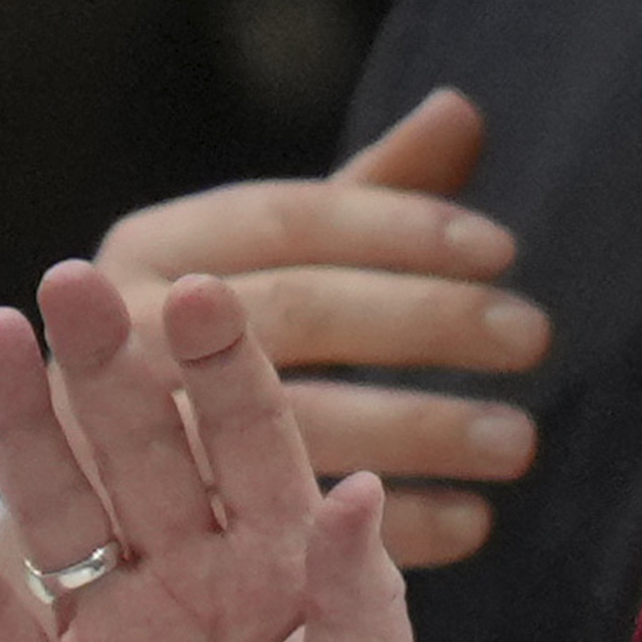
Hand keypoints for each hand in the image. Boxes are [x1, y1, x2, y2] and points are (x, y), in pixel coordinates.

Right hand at [0, 261, 472, 641]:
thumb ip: (360, 600)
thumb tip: (357, 487)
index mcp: (288, 566)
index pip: (252, 446)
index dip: (229, 373)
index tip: (209, 291)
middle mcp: (196, 587)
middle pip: (142, 456)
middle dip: (111, 368)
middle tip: (80, 277)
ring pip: (61, 519)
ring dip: (24, 434)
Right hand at [100, 91, 548, 568]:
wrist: (106, 501)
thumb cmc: (215, 358)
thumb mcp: (282, 270)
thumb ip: (372, 195)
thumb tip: (461, 110)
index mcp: (156, 246)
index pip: (292, 216)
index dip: (399, 226)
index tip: (504, 249)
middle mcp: (130, 331)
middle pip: (299, 311)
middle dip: (424, 318)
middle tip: (534, 334)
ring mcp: (133, 437)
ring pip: (296, 422)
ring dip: (418, 427)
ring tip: (520, 440)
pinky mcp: (174, 532)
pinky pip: (292, 529)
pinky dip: (391, 527)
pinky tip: (475, 522)